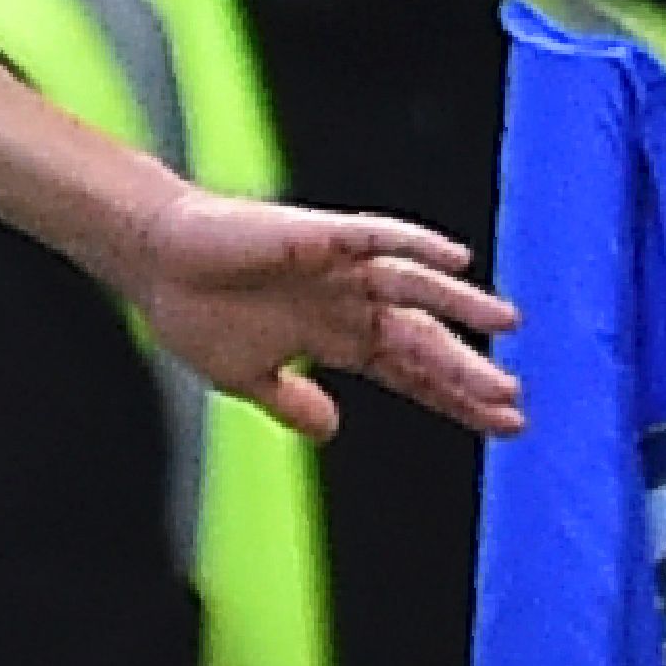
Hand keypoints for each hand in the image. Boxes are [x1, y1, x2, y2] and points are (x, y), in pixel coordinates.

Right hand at [117, 186, 521, 441]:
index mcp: (334, 338)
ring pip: (415, 288)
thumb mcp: (244, 378)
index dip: (454, 397)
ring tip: (506, 327)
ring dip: (459, 305)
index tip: (503, 423)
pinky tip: (456, 257)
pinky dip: (417, 244)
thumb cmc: (192, 311)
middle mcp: (348, 302)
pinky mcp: (322, 235)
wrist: (152, 263)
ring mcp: (339, 267)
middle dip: (466, 370)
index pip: (409, 371)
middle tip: (513, 398)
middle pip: (421, 339)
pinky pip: (379, 237)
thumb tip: (332, 430)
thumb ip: (291, 403)